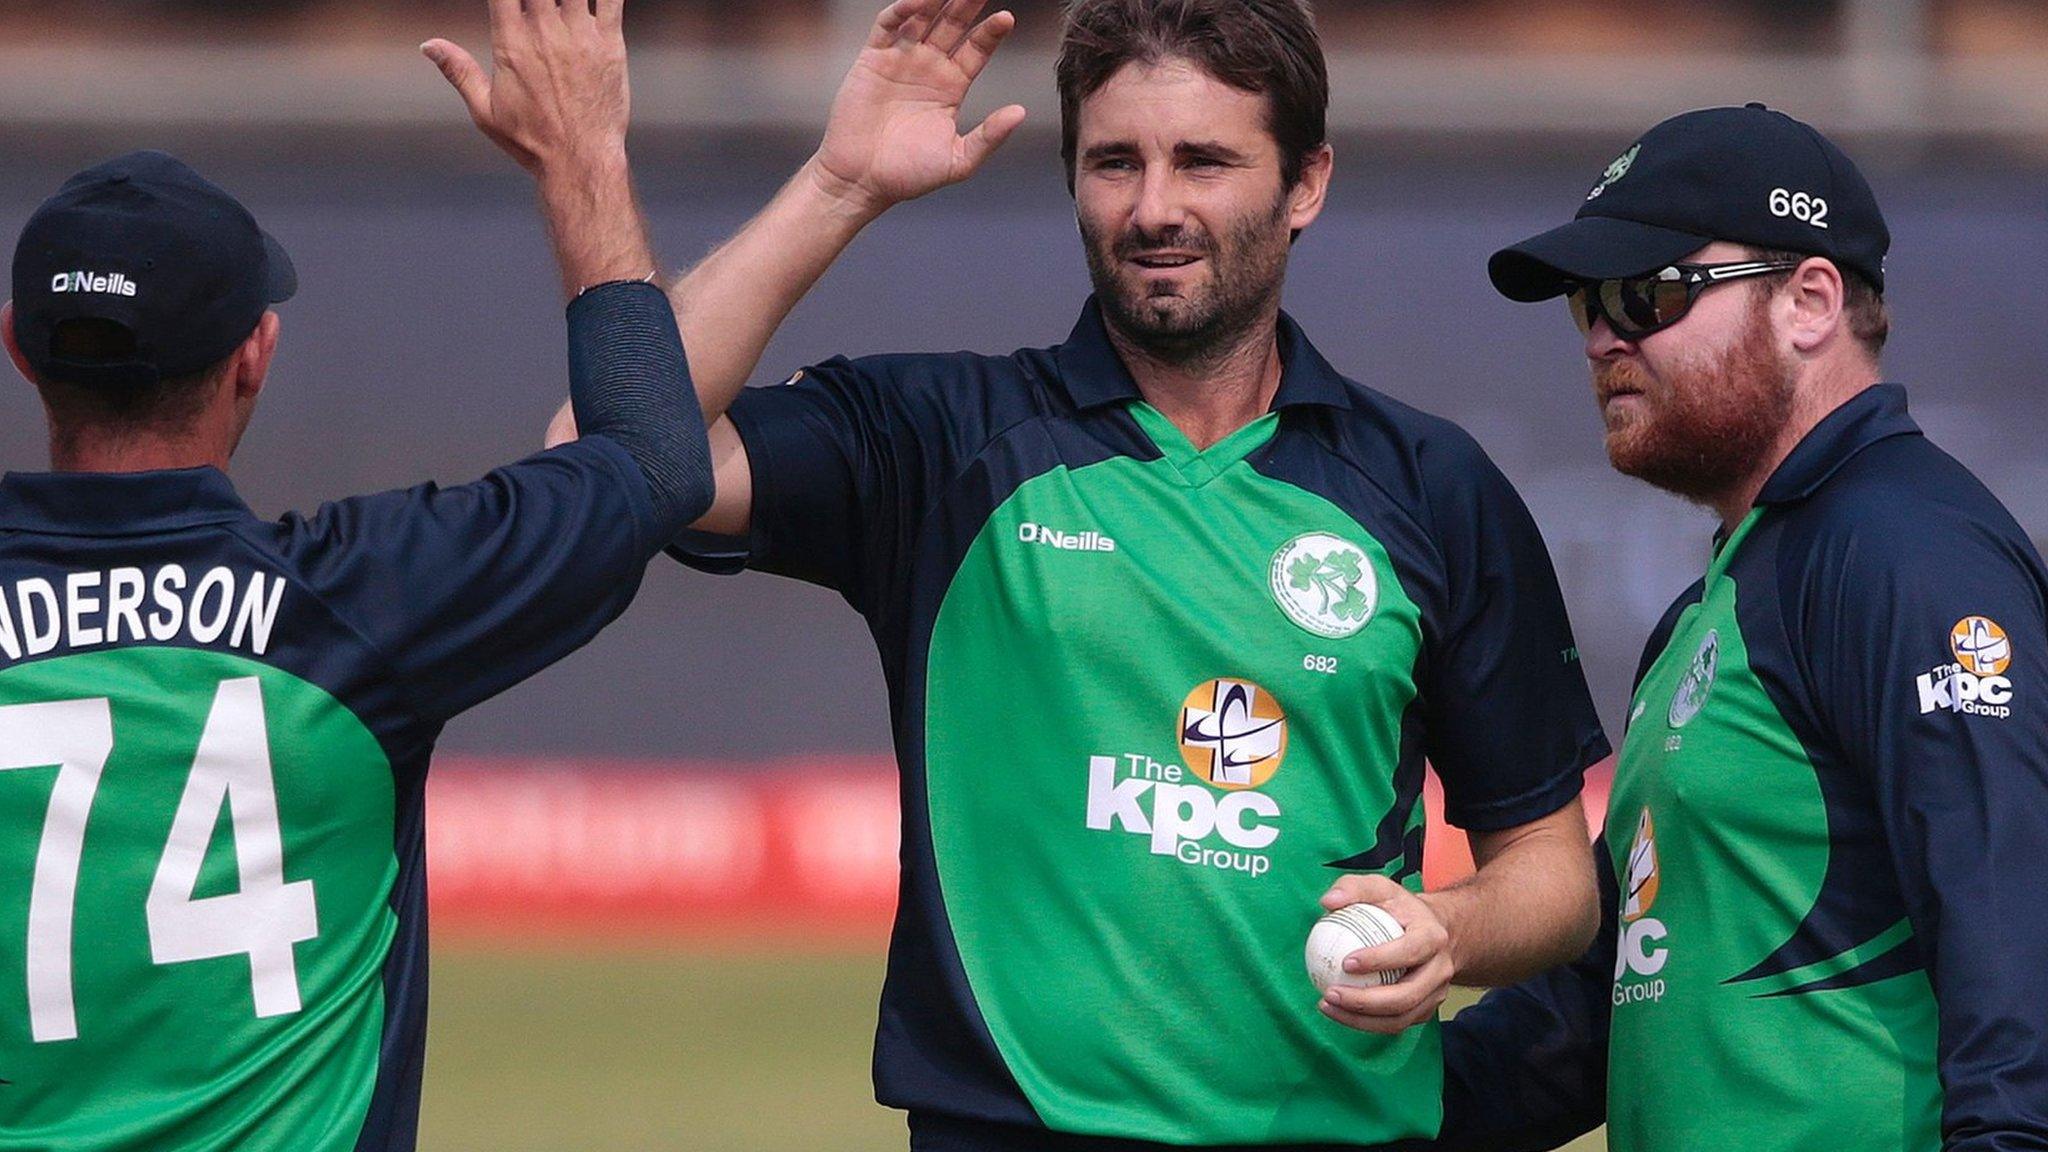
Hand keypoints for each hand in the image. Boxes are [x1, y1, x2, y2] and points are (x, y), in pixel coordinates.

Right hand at [423, 0, 629, 178]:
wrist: (580, 161)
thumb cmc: (532, 142)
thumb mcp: (485, 111)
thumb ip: (459, 72)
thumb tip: (428, 46)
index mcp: (511, 42)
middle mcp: (546, 33)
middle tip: (536, 2)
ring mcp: (581, 37)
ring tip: (561, 1)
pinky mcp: (611, 45)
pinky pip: (614, 0)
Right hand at [811, 0, 1027, 214]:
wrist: (861, 181)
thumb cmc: (908, 175)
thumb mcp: (958, 160)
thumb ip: (989, 137)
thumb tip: (1020, 112)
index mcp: (951, 87)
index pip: (976, 49)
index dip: (990, 32)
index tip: (1006, 18)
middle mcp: (928, 68)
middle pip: (953, 25)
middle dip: (967, 4)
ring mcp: (901, 60)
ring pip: (923, 18)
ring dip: (937, 0)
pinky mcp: (873, 59)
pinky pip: (888, 25)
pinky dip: (902, 9)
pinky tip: (919, 0)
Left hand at [1315, 874, 1455, 1034]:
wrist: (1435, 930)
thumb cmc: (1400, 908)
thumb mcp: (1380, 888)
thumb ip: (1353, 888)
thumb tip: (1327, 902)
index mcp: (1433, 937)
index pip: (1409, 952)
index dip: (1379, 960)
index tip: (1345, 962)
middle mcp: (1440, 969)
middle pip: (1406, 996)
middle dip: (1365, 1002)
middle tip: (1330, 994)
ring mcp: (1435, 994)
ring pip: (1401, 1019)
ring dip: (1361, 1020)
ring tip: (1327, 1006)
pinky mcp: (1426, 1009)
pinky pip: (1396, 1024)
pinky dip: (1365, 1023)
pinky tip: (1338, 1011)